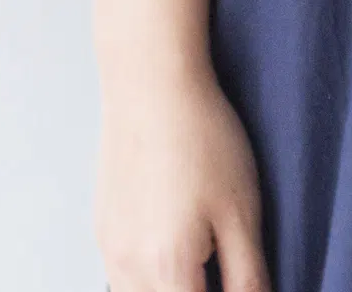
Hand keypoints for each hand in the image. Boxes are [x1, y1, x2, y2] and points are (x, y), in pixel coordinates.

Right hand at [99, 68, 269, 291]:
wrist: (151, 81)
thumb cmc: (200, 137)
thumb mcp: (242, 214)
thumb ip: (248, 279)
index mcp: (167, 268)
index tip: (242, 284)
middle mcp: (127, 266)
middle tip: (226, 274)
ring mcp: (109, 247)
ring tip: (203, 271)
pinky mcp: (102, 229)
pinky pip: (123, 279)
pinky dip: (149, 281)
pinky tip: (176, 254)